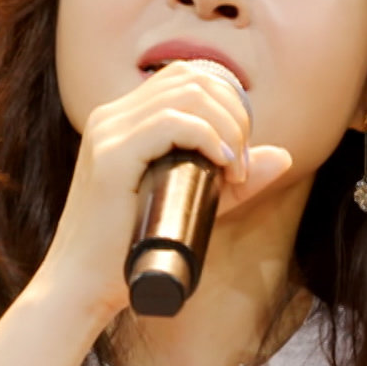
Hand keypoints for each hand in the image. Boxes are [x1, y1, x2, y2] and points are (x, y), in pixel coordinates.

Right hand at [32, 61, 292, 329]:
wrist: (82, 287)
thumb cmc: (130, 251)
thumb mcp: (191, 205)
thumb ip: (233, 182)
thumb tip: (284, 157)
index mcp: (121, 120)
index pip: (185, 78)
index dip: (227, 105)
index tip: (240, 154)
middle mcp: (110, 117)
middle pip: (191, 78)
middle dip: (234, 114)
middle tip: (242, 164)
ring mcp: (107, 133)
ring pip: (187, 94)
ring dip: (227, 126)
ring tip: (236, 169)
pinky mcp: (110, 157)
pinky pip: (171, 122)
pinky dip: (209, 138)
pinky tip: (224, 165)